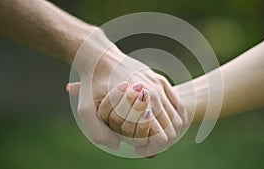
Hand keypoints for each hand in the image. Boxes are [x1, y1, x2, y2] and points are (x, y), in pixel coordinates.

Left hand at [68, 28, 187, 151]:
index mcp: (139, 103)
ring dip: (167, 130)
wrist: (100, 57)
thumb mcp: (86, 110)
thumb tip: (118, 146)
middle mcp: (154, 93)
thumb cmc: (92, 83)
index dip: (151, 149)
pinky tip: (159, 120)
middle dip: (160, 141)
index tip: (137, 149)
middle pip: (171, 129)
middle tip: (143, 143)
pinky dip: (174, 116)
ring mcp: (159, 85)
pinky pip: (177, 103)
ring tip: (151, 133)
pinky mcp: (160, 80)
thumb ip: (99, 132)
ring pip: (177, 118)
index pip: (160, 138)